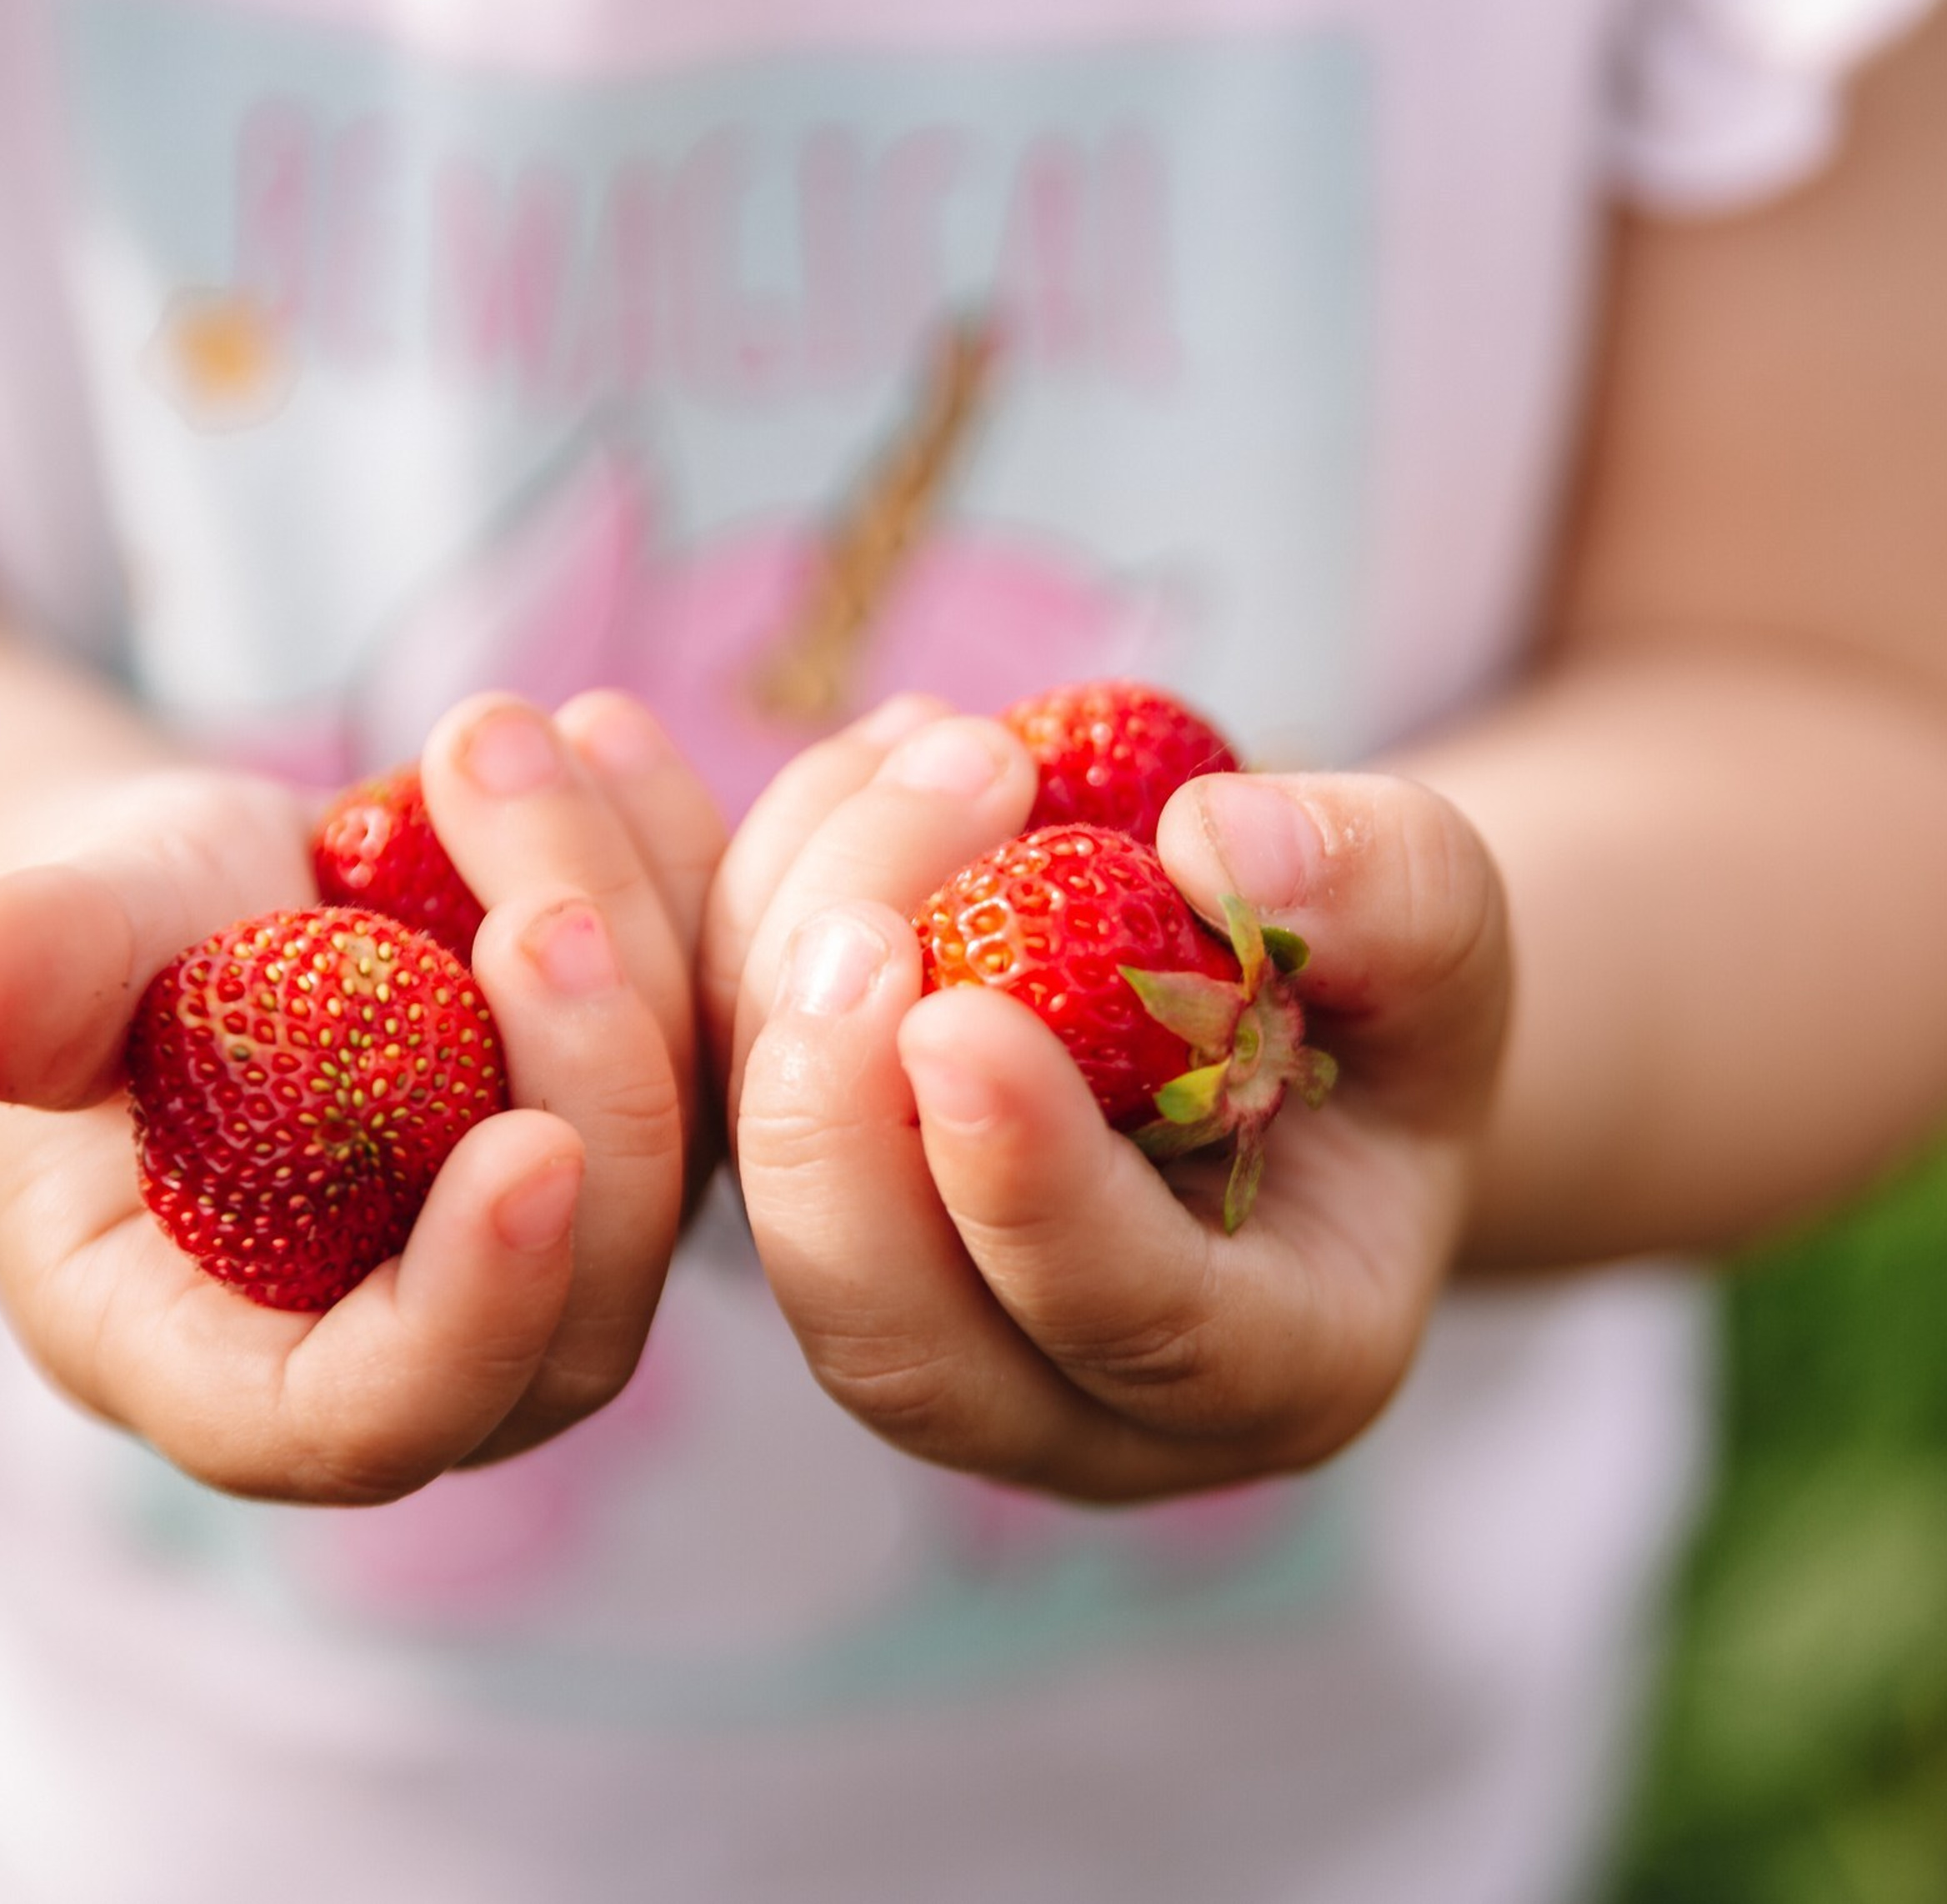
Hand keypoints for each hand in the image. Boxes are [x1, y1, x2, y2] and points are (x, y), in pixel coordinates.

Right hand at [0, 690, 722, 1503]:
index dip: (472, 1312)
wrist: (204, 906)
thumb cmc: (109, 957)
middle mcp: (439, 1337)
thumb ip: (28, 982)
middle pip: (586, 1285)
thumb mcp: (55, 953)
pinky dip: (683, 875)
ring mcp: (573, 1238)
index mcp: (247, 1365)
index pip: (382, 1418)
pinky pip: (721, 1026)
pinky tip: (613, 741)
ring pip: (685, 1137)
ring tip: (554, 743)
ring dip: (644, 928)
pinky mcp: (653, 1120)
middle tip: (545, 901)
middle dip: (590, 1075)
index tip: (532, 1148)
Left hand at [706, 706, 1506, 1499]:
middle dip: (843, 1122)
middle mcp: (1069, 1399)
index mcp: (1267, 1367)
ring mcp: (922, 1317)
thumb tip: (1215, 845)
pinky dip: (740, 928)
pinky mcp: (818, 1208)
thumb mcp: (1444, 931)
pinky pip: (718, 1101)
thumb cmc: (1377, 996)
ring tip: (893, 764)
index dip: (1032, 1188)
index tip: (960, 1018)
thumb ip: (1385, 893)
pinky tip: (835, 770)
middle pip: (893, 1330)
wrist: (1274, 1020)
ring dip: (783, 984)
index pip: (1129, 1328)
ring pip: (778, 1215)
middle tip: (862, 923)